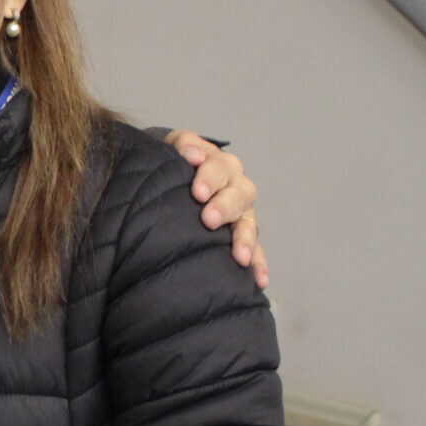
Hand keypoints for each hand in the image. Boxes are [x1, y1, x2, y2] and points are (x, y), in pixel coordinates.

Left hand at [165, 130, 266, 289]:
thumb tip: (192, 154)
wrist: (166, 180)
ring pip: (249, 222)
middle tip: (209, 219)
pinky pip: (255, 250)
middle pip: (239, 193)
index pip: (219, 166)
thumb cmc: (167, 164)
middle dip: (226, 207)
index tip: (197, 192)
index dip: (210, 177)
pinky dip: (258, 264)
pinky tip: (259, 280)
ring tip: (240, 257)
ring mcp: (240, 212)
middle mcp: (234, 186)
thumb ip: (180, 145)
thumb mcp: (169, 148)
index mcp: (218, 163)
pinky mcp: (240, 235)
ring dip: (245, 239)